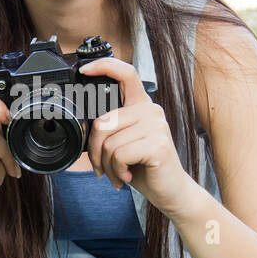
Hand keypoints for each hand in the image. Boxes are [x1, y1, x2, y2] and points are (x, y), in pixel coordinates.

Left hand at [78, 56, 196, 216]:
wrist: (171, 191)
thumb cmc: (144, 167)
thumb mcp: (124, 143)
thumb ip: (111, 129)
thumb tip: (86, 127)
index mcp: (141, 105)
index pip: (126, 74)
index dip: (104, 66)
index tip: (85, 70)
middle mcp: (151, 110)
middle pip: (102, 123)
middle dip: (95, 151)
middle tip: (102, 168)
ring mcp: (156, 125)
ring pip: (109, 143)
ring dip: (107, 166)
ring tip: (118, 174)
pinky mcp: (158, 144)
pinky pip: (119, 155)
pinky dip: (117, 171)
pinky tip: (127, 177)